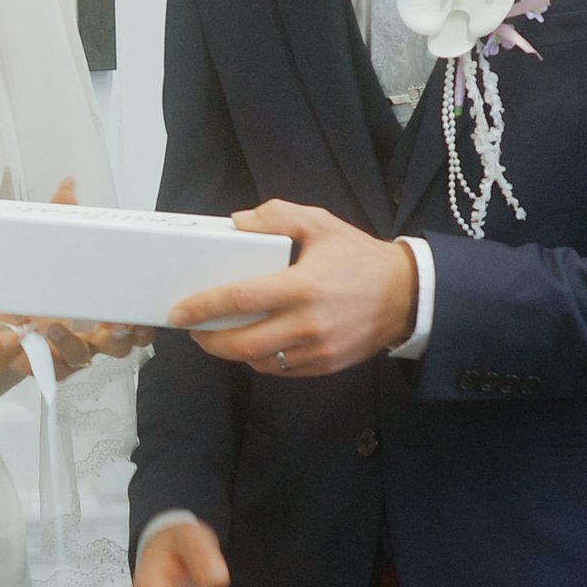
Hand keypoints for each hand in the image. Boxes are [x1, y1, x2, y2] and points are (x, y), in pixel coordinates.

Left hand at [0, 183, 149, 398]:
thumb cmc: (32, 278)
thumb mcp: (46, 246)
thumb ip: (60, 216)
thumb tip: (68, 183)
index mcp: (99, 311)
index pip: (134, 326)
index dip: (142, 327)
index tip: (143, 316)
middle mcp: (88, 337)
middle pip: (117, 348)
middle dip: (120, 339)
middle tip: (116, 324)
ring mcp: (63, 353)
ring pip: (80, 360)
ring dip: (71, 345)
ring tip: (55, 328)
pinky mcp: (37, 364)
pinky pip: (44, 368)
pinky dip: (38, 357)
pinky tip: (29, 341)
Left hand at [170, 199, 416, 381]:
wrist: (407, 295)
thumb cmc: (360, 258)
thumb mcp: (322, 223)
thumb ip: (277, 216)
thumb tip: (236, 223)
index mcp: (303, 286)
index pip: (240, 299)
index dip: (203, 307)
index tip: (180, 311)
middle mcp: (308, 323)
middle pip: (242, 344)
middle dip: (208, 340)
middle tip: (193, 329)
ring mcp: (317, 349)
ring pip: (258, 361)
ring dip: (232, 351)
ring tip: (220, 335)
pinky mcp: (324, 365)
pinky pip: (280, 369)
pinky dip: (260, 359)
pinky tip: (253, 343)